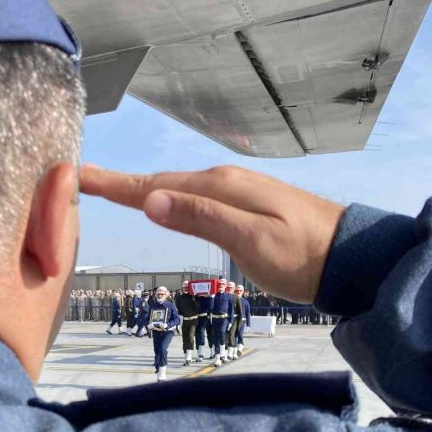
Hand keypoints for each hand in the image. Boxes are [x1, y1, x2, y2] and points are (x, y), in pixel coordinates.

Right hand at [81, 165, 344, 303]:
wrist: (350, 256)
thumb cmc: (302, 256)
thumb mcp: (251, 241)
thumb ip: (202, 219)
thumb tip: (151, 201)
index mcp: (220, 188)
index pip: (156, 186)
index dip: (117, 184)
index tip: (81, 175)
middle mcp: (224, 182)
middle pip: (162, 182)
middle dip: (123, 182)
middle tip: (84, 179)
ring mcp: (236, 191)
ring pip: (178, 188)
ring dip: (144, 188)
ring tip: (113, 188)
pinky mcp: (245, 204)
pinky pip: (194, 196)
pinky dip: (169, 197)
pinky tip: (164, 202)